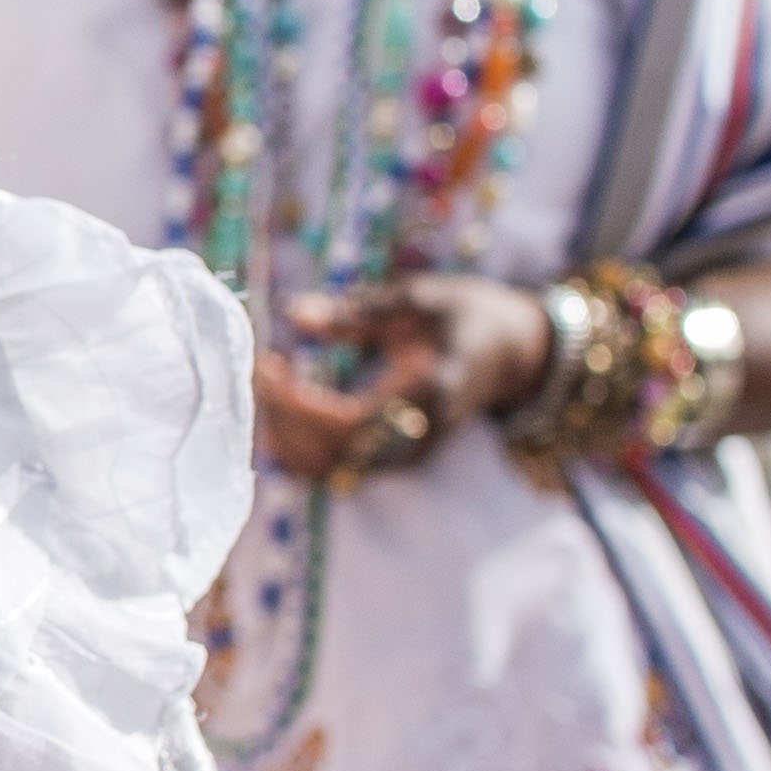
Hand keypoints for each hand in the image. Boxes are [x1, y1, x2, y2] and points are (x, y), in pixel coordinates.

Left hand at [252, 275, 550, 483]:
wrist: (515, 353)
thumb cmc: (468, 316)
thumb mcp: (420, 300)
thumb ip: (359, 311)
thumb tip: (296, 314)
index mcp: (428, 399)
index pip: (346, 424)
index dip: (296, 404)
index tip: (265, 365)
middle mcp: (417, 440)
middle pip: (328, 457)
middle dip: (280, 418)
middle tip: (255, 370)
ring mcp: (406, 457)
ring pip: (326, 470)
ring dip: (284, 435)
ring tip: (265, 384)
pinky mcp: (394, 460)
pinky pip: (335, 468)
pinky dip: (299, 445)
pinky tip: (281, 404)